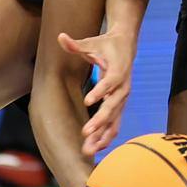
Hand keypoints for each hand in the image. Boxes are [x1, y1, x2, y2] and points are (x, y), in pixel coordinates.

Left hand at [59, 30, 136, 154]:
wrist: (126, 47)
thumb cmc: (106, 45)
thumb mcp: (92, 42)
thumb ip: (76, 44)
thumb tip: (60, 36)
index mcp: (118, 70)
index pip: (110, 83)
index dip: (100, 91)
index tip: (88, 101)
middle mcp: (123, 87)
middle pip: (113, 106)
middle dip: (99, 121)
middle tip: (85, 132)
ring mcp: (122, 98)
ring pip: (114, 120)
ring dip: (102, 136)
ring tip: (87, 149)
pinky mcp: (119, 105)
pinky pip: (115, 124)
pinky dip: (106, 136)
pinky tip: (95, 148)